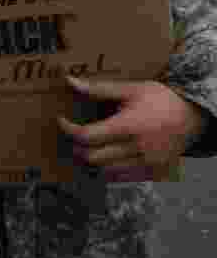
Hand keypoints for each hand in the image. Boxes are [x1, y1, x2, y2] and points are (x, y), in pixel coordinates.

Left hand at [58, 76, 208, 180]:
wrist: (194, 117)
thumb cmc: (161, 99)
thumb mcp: (132, 89)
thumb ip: (99, 89)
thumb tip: (70, 81)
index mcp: (130, 125)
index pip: (88, 136)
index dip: (68, 129)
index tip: (62, 120)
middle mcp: (137, 147)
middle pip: (92, 157)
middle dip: (78, 147)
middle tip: (75, 135)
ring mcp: (146, 162)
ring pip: (105, 169)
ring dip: (92, 158)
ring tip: (90, 144)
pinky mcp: (152, 171)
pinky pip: (121, 176)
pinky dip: (109, 167)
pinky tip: (108, 153)